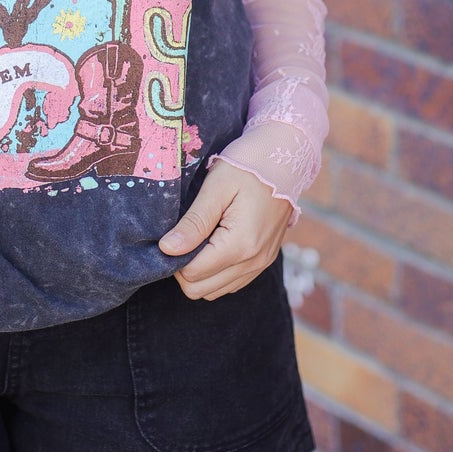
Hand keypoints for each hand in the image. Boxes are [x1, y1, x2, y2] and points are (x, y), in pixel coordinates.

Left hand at [158, 155, 294, 299]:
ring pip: (215, 291)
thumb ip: (193, 223)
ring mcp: (261, 264)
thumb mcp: (216, 188)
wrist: (285, 161)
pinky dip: (216, 272)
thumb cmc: (247, 167)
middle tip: (182, 238)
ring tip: (197, 239)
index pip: (192, 274)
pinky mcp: (264, 261)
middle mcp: (254, 261)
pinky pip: (232, 282)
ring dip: (199, 273)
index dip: (174, 258)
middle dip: (183, 269)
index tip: (172, 235)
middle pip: (201, 290)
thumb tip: (167, 249)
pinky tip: (212, 245)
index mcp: (241, 244)